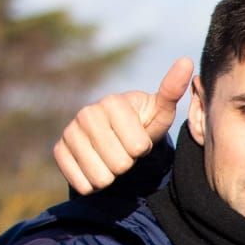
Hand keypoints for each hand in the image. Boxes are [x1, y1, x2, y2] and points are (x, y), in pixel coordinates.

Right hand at [54, 57, 193, 193]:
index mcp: (113, 102)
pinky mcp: (58, 151)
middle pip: (119, 164)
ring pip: (100, 177)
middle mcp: (86, 113)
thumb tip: (187, 60)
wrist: (116, 137)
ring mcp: (70, 132)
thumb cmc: (143, 124)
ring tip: (111, 159)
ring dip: (111, 176)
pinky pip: (81, 184)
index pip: (138, 148)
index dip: (143, 149)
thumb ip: (172, 89)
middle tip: (124, 151)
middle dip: (127, 163)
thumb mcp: (161, 111)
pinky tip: (95, 167)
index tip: (139, 138)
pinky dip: (93, 184)